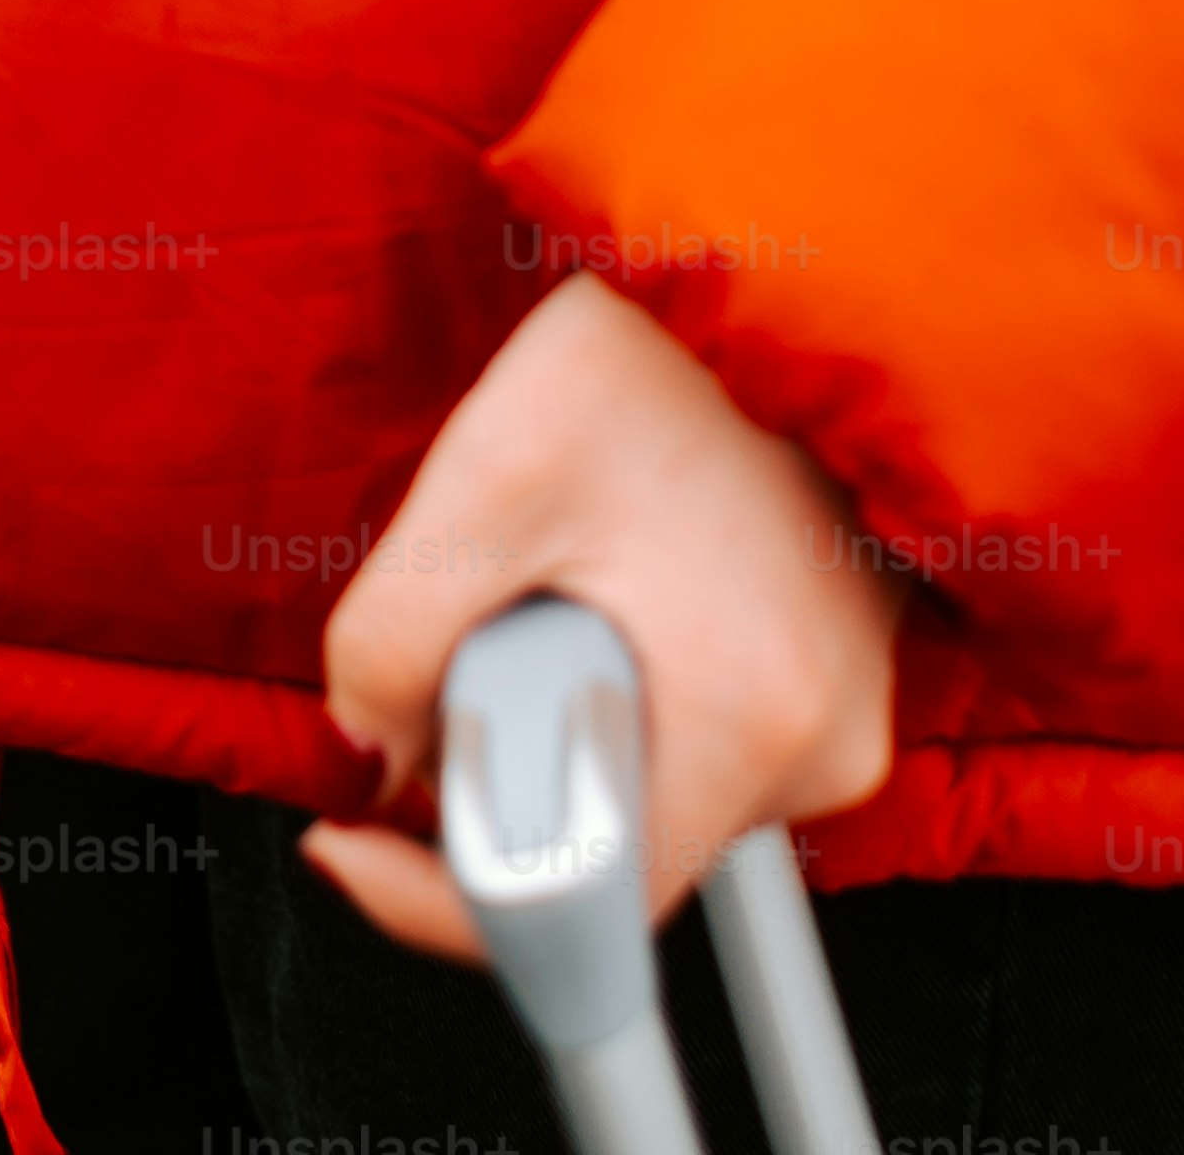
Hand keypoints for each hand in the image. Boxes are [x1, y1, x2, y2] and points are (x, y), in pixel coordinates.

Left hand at [300, 278, 904, 965]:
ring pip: (640, 791)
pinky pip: (689, 741)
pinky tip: (606, 573)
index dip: (432, 898)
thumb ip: (398, 635)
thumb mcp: (490, 475)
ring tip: (555, 562)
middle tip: (473, 614)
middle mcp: (819, 757)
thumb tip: (360, 758)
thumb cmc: (660, 356)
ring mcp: (840, 727)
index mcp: (750, 724)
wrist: (791, 269)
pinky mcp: (832, 691)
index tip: (343, 835)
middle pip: (601, 852)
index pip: (576, 915)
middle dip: (490, 770)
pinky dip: (610, 688)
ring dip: (551, 716)